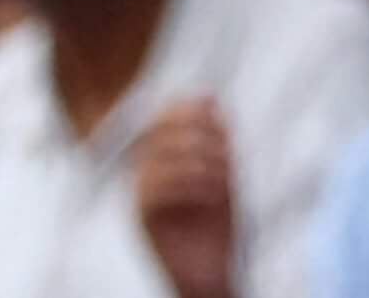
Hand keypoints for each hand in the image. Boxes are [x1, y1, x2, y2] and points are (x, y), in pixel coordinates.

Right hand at [134, 98, 235, 297]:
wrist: (212, 274)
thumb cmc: (218, 225)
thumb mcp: (224, 174)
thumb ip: (216, 137)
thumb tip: (208, 95)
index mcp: (166, 157)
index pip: (162, 117)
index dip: (188, 110)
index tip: (220, 123)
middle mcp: (148, 171)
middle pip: (157, 133)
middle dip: (196, 135)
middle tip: (227, 154)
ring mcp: (141, 194)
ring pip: (158, 159)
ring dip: (199, 163)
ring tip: (225, 180)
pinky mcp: (142, 219)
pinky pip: (154, 189)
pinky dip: (189, 186)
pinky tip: (213, 196)